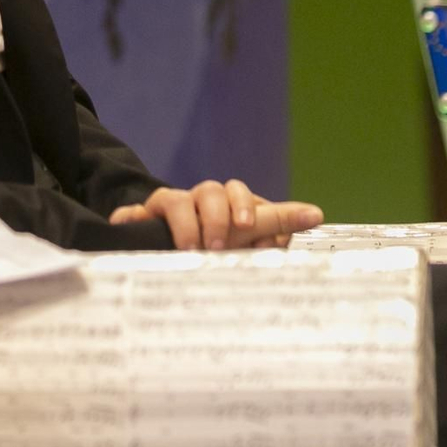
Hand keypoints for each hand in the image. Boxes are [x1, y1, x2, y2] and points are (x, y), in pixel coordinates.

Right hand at [109, 179, 323, 249]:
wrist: (176, 257)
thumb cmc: (221, 250)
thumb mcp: (249, 240)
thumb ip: (277, 227)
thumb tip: (316, 213)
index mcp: (228, 205)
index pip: (240, 194)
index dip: (246, 206)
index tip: (250, 225)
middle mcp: (200, 202)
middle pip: (211, 190)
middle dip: (218, 215)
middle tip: (220, 246)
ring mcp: (170, 209)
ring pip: (176, 198)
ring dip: (186, 222)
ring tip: (191, 249)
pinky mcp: (141, 220)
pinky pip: (131, 214)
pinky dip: (130, 219)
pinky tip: (130, 228)